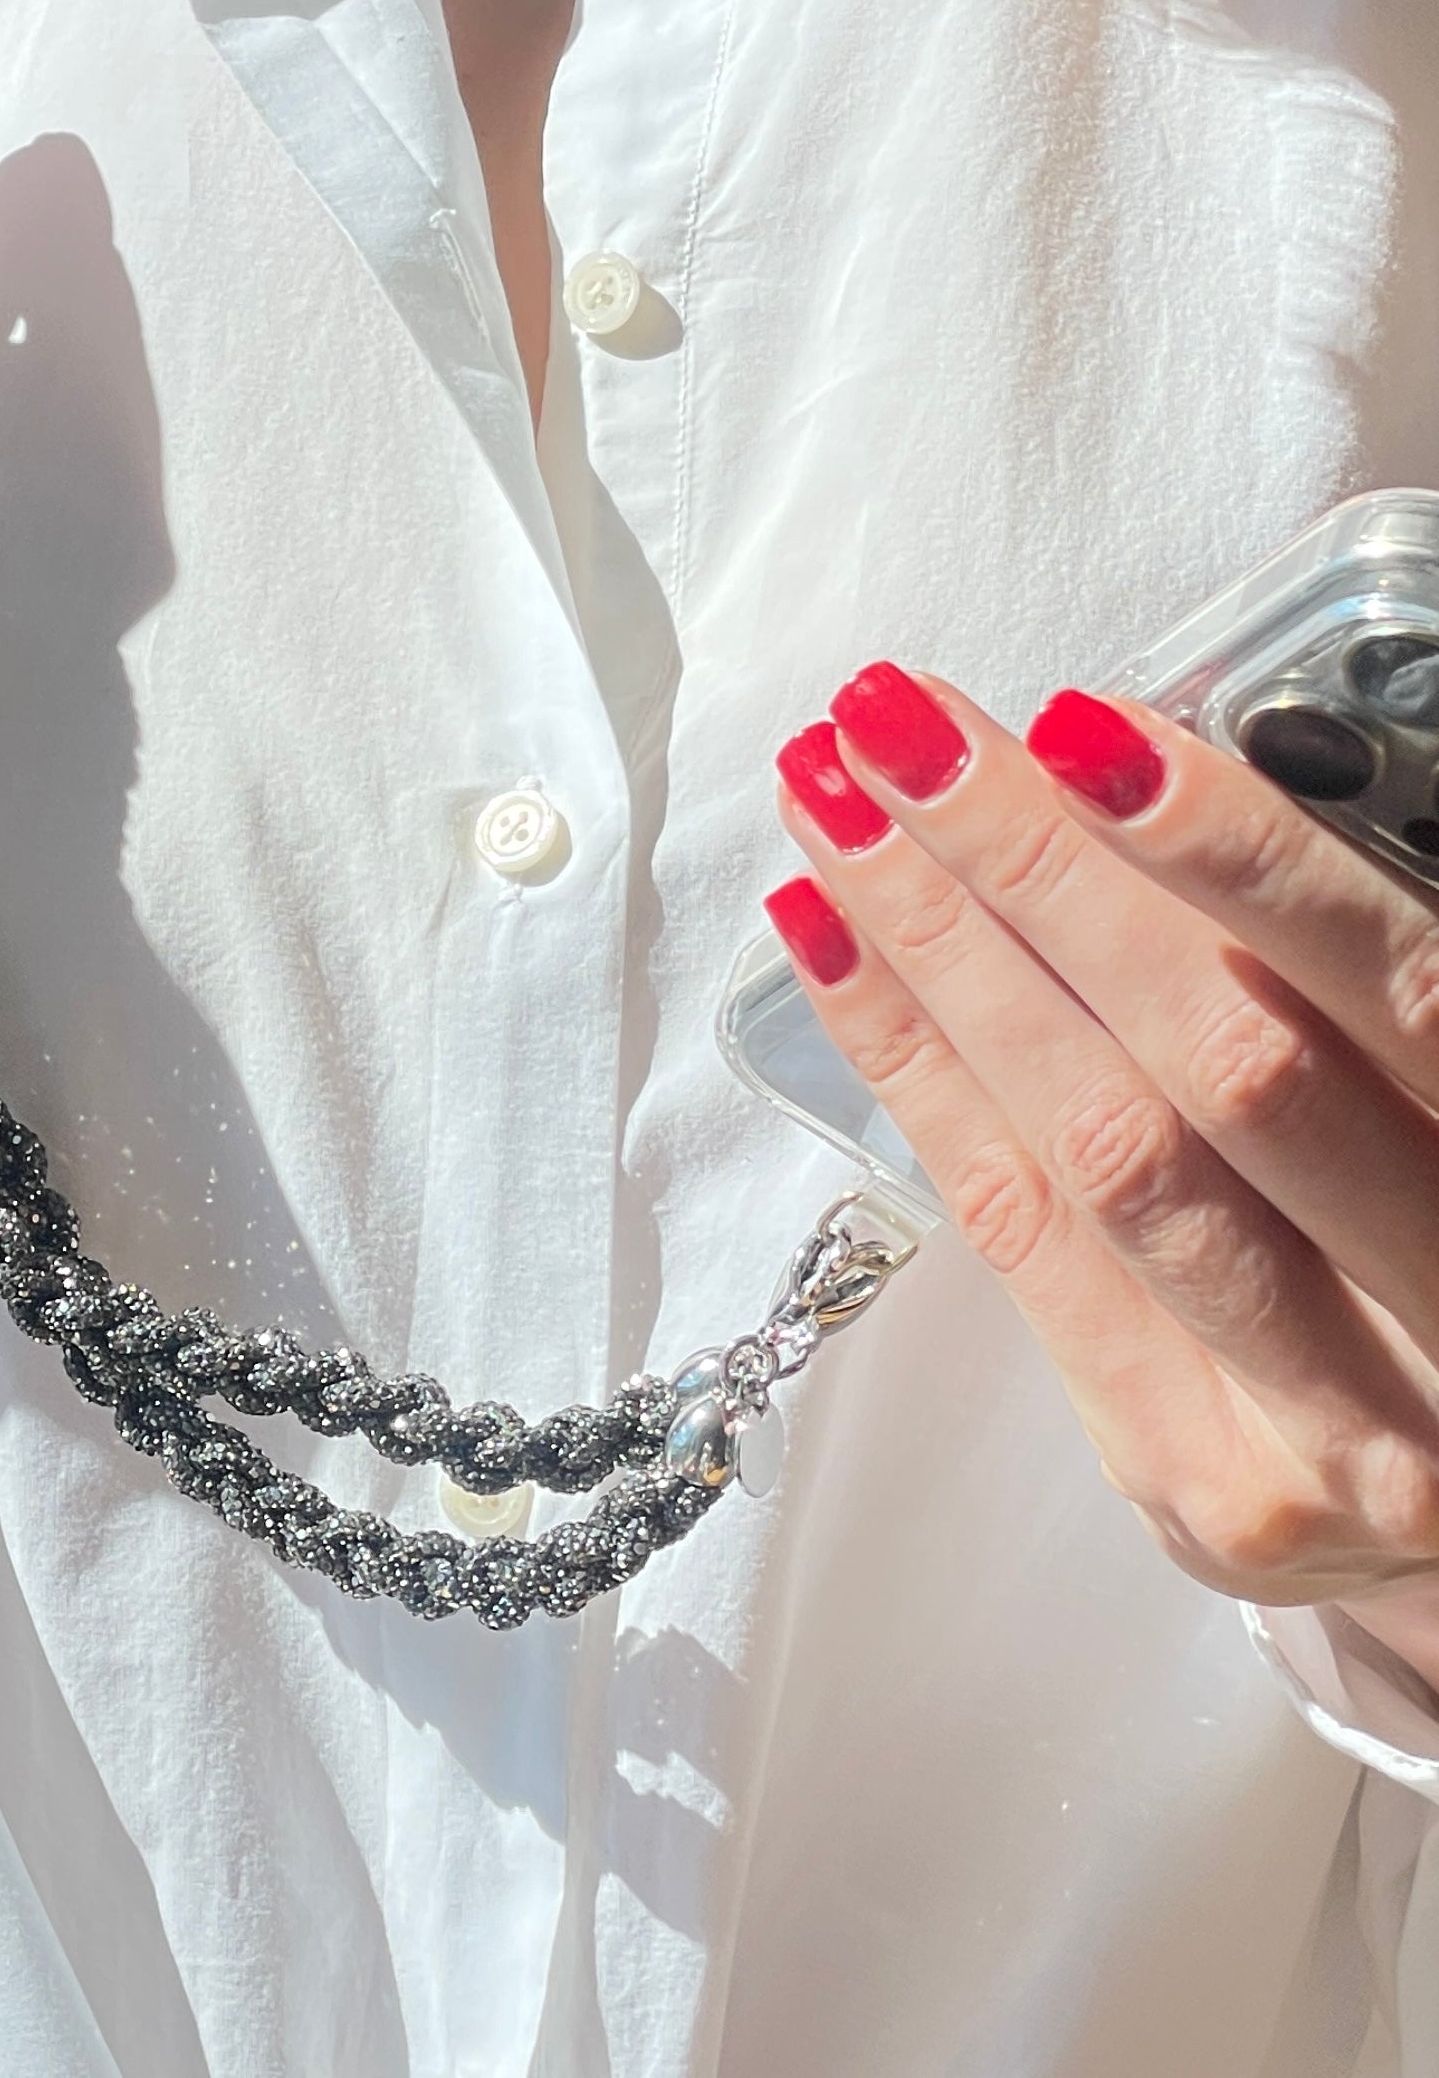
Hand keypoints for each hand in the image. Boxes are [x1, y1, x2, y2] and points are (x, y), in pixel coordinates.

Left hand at [768, 663, 1438, 1689]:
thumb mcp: (1436, 1090)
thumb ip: (1341, 977)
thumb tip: (1126, 761)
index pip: (1391, 987)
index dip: (1235, 853)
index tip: (1085, 723)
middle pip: (1215, 1061)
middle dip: (1036, 869)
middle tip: (894, 722)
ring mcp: (1324, 1426)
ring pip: (1094, 1149)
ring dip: (941, 950)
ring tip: (829, 802)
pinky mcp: (1193, 1482)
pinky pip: (1016, 1235)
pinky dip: (911, 1066)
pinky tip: (827, 940)